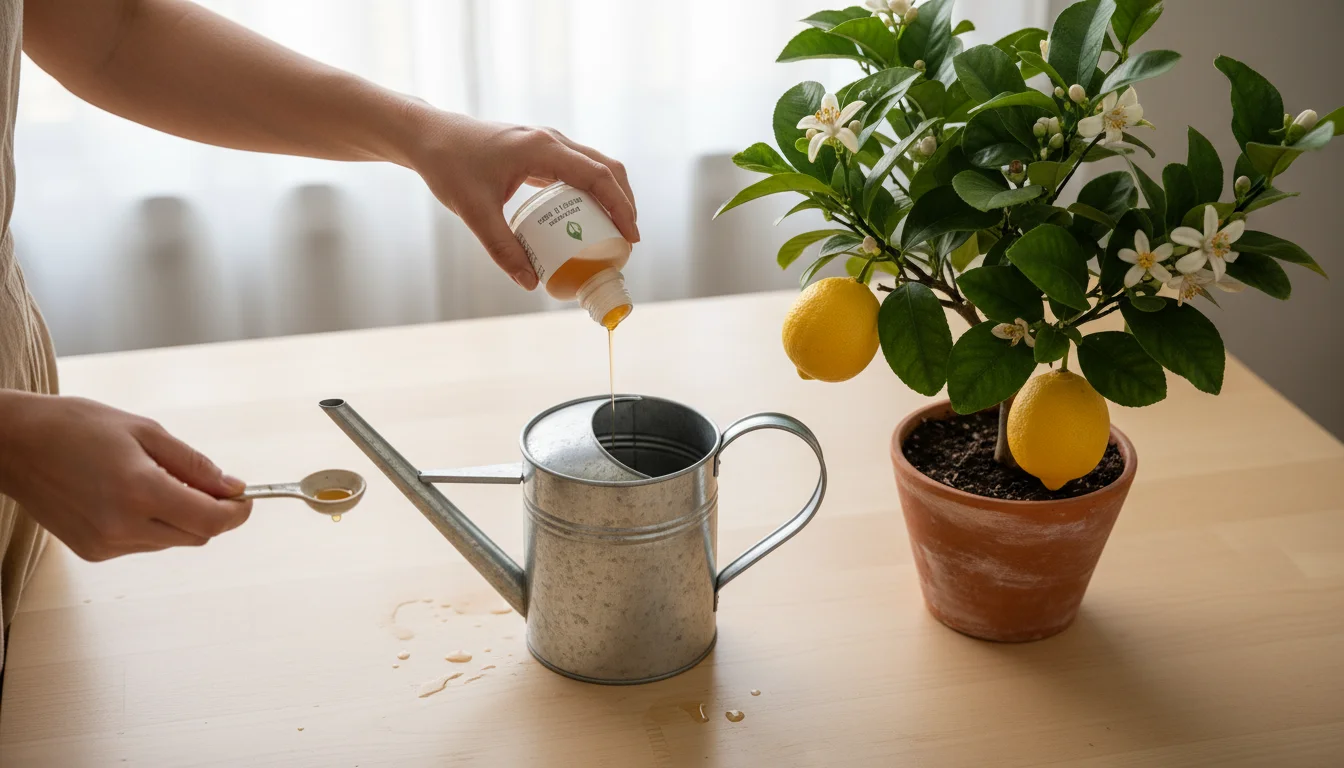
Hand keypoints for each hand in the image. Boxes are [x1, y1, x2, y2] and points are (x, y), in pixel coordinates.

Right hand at [0, 393, 251, 560]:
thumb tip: (231, 487)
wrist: (15, 445)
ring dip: (181, 518)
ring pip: (172, 541)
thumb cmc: (77, 427)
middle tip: (209, 484)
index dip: (237, 513)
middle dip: (212, 513)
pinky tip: (129, 496)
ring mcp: (106, 544)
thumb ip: (194, 464)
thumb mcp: (145, 431)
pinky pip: (144, 543)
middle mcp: (124, 526)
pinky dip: (153, 524)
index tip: (245, 498)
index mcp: (140, 491)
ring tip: (156, 480)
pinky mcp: (94, 552)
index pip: (210, 521)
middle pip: (197, 536)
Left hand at [404, 108, 638, 288]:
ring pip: (596, 166)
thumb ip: (502, 248)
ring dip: (611, 197)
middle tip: (627, 241)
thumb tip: (530, 283)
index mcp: (542, 149)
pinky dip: (590, 193)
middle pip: (607, 168)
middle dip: (625, 204)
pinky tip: (586, 220)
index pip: (598, 176)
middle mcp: (551, 140)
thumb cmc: (449, 166)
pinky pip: (577, 170)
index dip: (621, 207)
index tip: (631, 237)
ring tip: (614, 233)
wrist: (429, 136)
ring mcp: (547, 143)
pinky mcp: (540, 151)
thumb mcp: (474, 212)